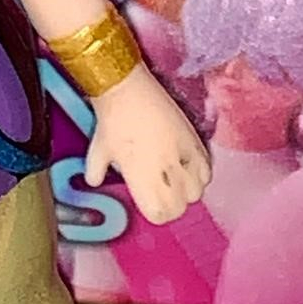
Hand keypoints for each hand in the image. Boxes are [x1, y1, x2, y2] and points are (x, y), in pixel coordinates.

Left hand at [84, 64, 210, 224]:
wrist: (128, 89)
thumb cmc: (112, 120)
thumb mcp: (97, 150)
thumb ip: (96, 172)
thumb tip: (95, 181)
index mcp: (143, 179)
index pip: (160, 214)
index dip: (155, 213)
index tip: (150, 205)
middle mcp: (167, 172)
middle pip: (180, 207)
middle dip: (171, 205)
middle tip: (161, 193)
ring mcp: (184, 156)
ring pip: (197, 191)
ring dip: (187, 190)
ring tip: (174, 178)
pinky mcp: (195, 141)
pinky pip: (208, 170)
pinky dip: (200, 174)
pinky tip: (187, 166)